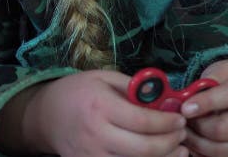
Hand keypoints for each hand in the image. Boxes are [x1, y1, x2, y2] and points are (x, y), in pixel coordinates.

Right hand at [26, 70, 188, 156]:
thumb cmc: (77, 92)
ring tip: (179, 150)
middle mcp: (96, 134)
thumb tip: (165, 98)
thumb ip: (133, 87)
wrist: (46, 116)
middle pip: (144, 148)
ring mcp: (92, 155)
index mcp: (100, 106)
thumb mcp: (103, 78)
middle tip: (182, 135)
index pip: (142, 121)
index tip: (180, 118)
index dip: (167, 122)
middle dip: (170, 143)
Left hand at [181, 59, 227, 156]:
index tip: (185, 107)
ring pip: (218, 149)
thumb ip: (206, 81)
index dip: (205, 103)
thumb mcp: (222, 70)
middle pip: (221, 129)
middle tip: (180, 118)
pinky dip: (201, 152)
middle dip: (195, 125)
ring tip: (184, 129)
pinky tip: (193, 140)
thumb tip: (182, 98)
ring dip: (195, 141)